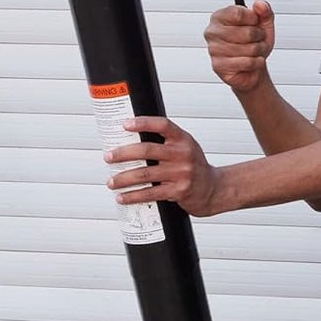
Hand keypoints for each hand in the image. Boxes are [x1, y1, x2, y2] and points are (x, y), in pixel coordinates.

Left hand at [104, 116, 229, 216]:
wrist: (212, 189)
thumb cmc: (193, 166)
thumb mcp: (184, 148)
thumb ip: (165, 142)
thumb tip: (131, 138)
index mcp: (183, 139)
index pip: (163, 125)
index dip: (143, 123)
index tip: (124, 124)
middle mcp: (183, 154)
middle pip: (147, 150)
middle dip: (123, 153)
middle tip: (108, 157)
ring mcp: (181, 173)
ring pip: (145, 174)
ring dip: (123, 178)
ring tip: (111, 181)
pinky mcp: (178, 191)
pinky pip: (150, 193)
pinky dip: (133, 196)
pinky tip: (122, 197)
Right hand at [205, 0, 274, 94]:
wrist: (251, 67)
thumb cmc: (253, 44)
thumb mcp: (263, 24)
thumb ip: (264, 11)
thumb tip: (260, 4)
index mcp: (220, 16)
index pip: (239, 13)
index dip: (253, 19)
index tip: (254, 23)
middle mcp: (213, 32)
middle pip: (247, 32)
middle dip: (259, 38)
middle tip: (257, 40)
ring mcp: (214, 49)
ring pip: (250, 49)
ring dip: (259, 51)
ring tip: (254, 52)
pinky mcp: (219, 66)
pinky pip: (247, 62)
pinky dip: (256, 63)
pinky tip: (252, 61)